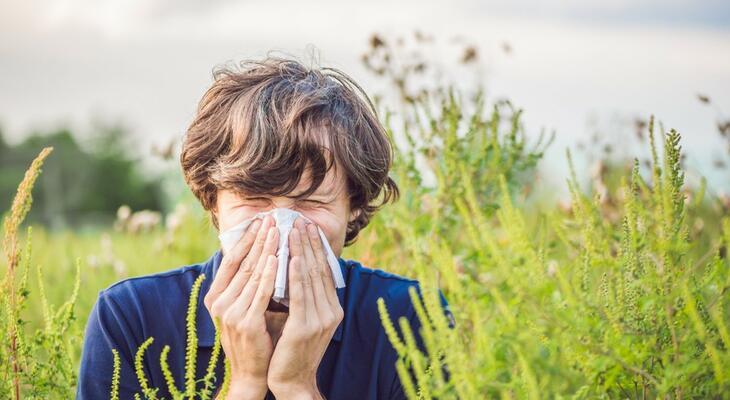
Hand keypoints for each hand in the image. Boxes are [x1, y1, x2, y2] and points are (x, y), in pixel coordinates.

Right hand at [204, 215, 279, 398]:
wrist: (252, 373)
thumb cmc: (254, 337)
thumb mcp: (246, 307)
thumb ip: (250, 285)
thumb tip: (264, 255)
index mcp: (216, 297)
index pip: (232, 261)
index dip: (246, 240)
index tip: (260, 221)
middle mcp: (219, 303)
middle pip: (243, 263)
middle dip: (259, 239)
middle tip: (272, 218)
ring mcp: (230, 313)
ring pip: (253, 274)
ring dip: (267, 250)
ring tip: (278, 231)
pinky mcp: (246, 323)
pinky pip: (261, 292)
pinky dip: (270, 274)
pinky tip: (278, 258)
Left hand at [267, 218, 343, 398]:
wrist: (292, 381)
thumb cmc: (292, 350)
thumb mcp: (303, 320)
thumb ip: (304, 298)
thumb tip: (297, 270)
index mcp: (332, 309)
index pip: (324, 272)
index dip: (317, 248)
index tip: (309, 228)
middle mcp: (331, 312)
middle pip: (320, 270)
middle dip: (310, 244)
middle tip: (302, 221)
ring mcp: (320, 320)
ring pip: (310, 278)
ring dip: (303, 252)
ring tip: (295, 231)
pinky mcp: (305, 327)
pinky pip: (300, 295)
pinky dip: (297, 275)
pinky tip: (293, 258)